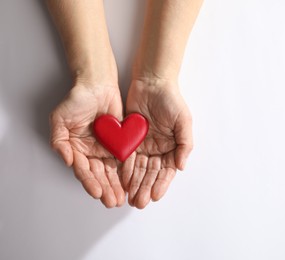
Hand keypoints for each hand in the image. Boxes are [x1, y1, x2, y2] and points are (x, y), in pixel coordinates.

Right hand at [50, 83, 124, 207]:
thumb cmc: (77, 99)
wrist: (97, 85)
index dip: (90, 182)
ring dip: (115, 186)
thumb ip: (59, 141)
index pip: (83, 170)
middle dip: (105, 189)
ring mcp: (106, 148)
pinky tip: (130, 183)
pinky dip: (126, 172)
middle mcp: (91, 152)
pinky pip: (124, 160)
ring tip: (121, 198)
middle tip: (112, 202)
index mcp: (77, 149)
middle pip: (98, 175)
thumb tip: (67, 161)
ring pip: (111, 171)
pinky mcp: (121, 143)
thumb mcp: (60, 119)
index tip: (97, 193)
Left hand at [122, 79, 192, 208]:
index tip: (155, 196)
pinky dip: (125, 170)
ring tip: (130, 198)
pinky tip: (122, 182)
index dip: (161, 184)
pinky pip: (126, 157)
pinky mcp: (129, 139)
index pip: (166, 170)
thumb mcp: (184, 120)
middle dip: (145, 188)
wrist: (152, 82)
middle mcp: (158, 148)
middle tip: (139, 203)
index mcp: (172, 146)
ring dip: (135, 184)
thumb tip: (181, 166)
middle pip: (151, 173)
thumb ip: (185, 144)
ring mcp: (143, 145)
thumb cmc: (171, 100)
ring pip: (138, 169)